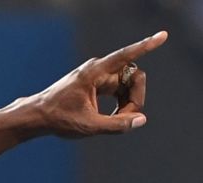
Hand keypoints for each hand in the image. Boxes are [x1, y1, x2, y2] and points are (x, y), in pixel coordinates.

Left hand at [24, 30, 167, 137]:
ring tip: (116, 121)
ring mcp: (100, 75)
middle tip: (125, 120)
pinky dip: (122, 104)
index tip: (163, 36)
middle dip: (135, 99)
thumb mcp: (88, 126)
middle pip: (134, 77)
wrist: (38, 116)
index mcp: (94, 72)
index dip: (146, 46)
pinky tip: (114, 117)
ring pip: (129, 85)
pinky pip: (122, 89)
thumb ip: (116, 125)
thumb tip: (141, 120)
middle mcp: (99, 68)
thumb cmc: (59, 118)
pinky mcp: (100, 83)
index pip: (125, 55)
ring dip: (129, 103)